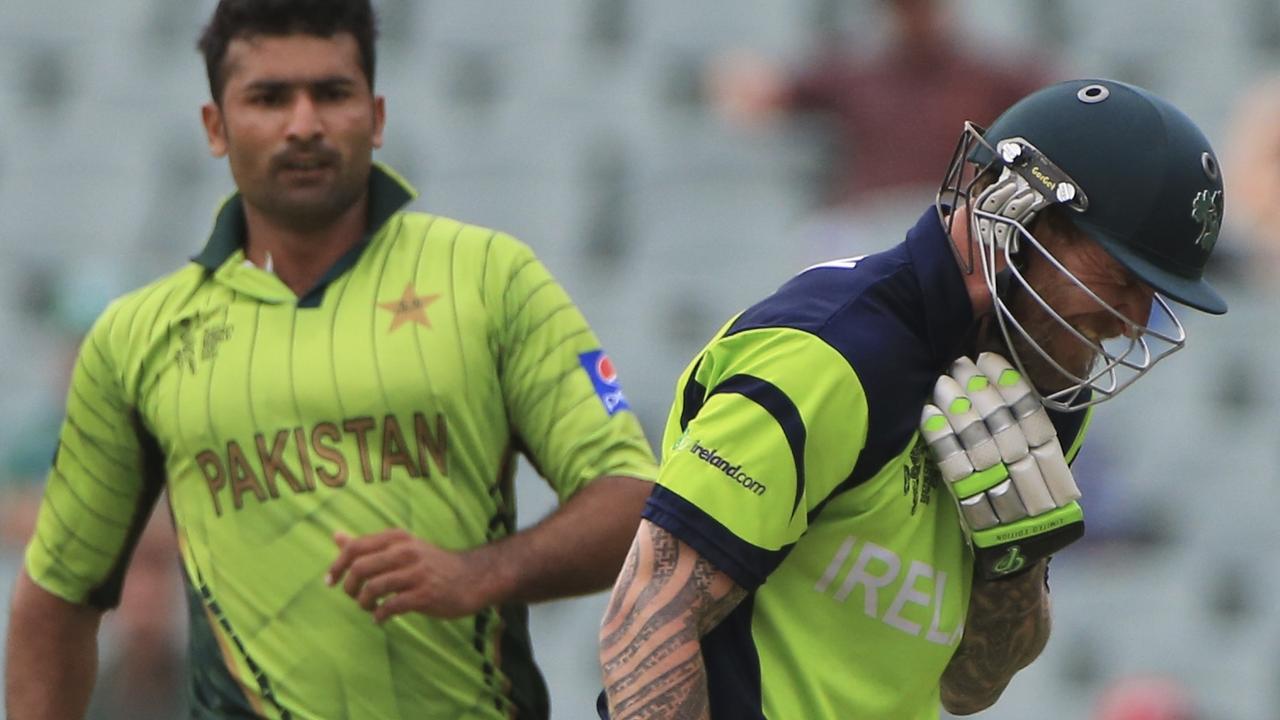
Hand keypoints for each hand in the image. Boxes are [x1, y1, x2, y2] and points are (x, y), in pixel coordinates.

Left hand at [325, 529, 494, 622]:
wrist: (471, 578)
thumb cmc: (429, 565)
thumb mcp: (401, 547)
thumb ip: (368, 545)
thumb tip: (336, 535)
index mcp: (397, 538)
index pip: (355, 547)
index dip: (337, 566)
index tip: (330, 582)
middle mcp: (406, 551)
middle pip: (360, 568)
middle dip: (349, 588)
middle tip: (354, 597)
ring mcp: (416, 573)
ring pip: (373, 588)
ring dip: (364, 604)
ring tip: (370, 608)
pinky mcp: (425, 594)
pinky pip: (391, 606)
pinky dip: (380, 616)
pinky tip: (381, 618)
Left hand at [920, 353, 1083, 579]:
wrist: (1017, 557)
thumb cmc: (1027, 501)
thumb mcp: (1040, 467)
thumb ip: (1026, 432)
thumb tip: (999, 378)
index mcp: (1053, 465)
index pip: (1033, 417)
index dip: (1010, 385)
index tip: (989, 358)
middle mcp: (1031, 479)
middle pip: (1004, 426)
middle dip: (979, 390)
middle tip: (959, 363)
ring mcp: (1001, 495)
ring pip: (978, 443)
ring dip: (957, 408)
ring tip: (942, 381)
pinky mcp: (972, 508)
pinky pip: (953, 468)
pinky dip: (941, 438)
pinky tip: (928, 413)